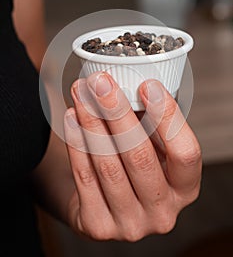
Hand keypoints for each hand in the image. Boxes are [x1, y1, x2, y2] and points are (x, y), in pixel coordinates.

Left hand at [64, 72, 201, 240]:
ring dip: (91, 122)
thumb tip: (128, 84)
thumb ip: (150, 125)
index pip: (186, 153)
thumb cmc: (137, 168)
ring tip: (80, 93)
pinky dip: (76, 142)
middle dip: (116, 113)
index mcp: (186, 189)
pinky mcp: (98, 226)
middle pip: (140, 157)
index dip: (168, 118)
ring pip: (107, 165)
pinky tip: (72, 117)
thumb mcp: (155, 150)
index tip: (147, 85)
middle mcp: (163, 212)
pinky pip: (84, 177)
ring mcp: (130, 224)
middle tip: (100, 82)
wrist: (109, 205)